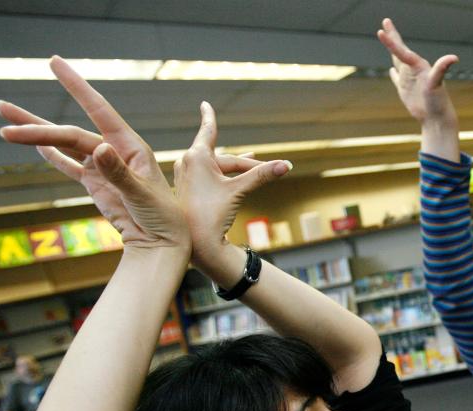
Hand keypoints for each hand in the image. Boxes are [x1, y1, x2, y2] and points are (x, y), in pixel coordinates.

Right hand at [0, 57, 186, 250]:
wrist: (162, 244)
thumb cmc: (162, 218)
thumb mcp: (142, 196)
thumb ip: (119, 174)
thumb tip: (98, 148)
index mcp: (131, 147)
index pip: (98, 109)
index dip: (76, 86)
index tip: (54, 61)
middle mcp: (115, 152)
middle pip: (70, 133)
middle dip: (36, 125)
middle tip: (2, 110)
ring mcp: (103, 168)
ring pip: (65, 145)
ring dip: (36, 136)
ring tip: (5, 127)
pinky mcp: (96, 185)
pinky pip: (70, 166)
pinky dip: (53, 156)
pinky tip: (36, 146)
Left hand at [173, 102, 291, 265]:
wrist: (197, 245)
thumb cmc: (213, 214)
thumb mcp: (239, 191)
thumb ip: (261, 175)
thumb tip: (286, 165)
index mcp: (196, 157)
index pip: (208, 131)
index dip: (209, 117)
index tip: (205, 104)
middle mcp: (187, 164)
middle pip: (223, 158)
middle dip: (246, 164)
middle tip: (270, 167)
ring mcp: (186, 178)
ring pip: (217, 168)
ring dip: (236, 169)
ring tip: (253, 164)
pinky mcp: (188, 191)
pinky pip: (209, 177)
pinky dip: (224, 177)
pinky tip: (232, 178)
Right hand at [377, 18, 457, 127]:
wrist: (437, 117)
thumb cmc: (438, 100)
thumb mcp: (436, 83)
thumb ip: (441, 68)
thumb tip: (454, 57)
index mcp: (418, 66)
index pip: (402, 50)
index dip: (391, 41)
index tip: (381, 31)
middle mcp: (414, 70)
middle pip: (400, 50)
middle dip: (392, 36)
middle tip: (385, 21)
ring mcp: (409, 80)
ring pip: (398, 61)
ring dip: (392, 50)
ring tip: (387, 38)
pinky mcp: (406, 91)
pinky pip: (398, 79)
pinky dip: (394, 74)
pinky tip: (391, 70)